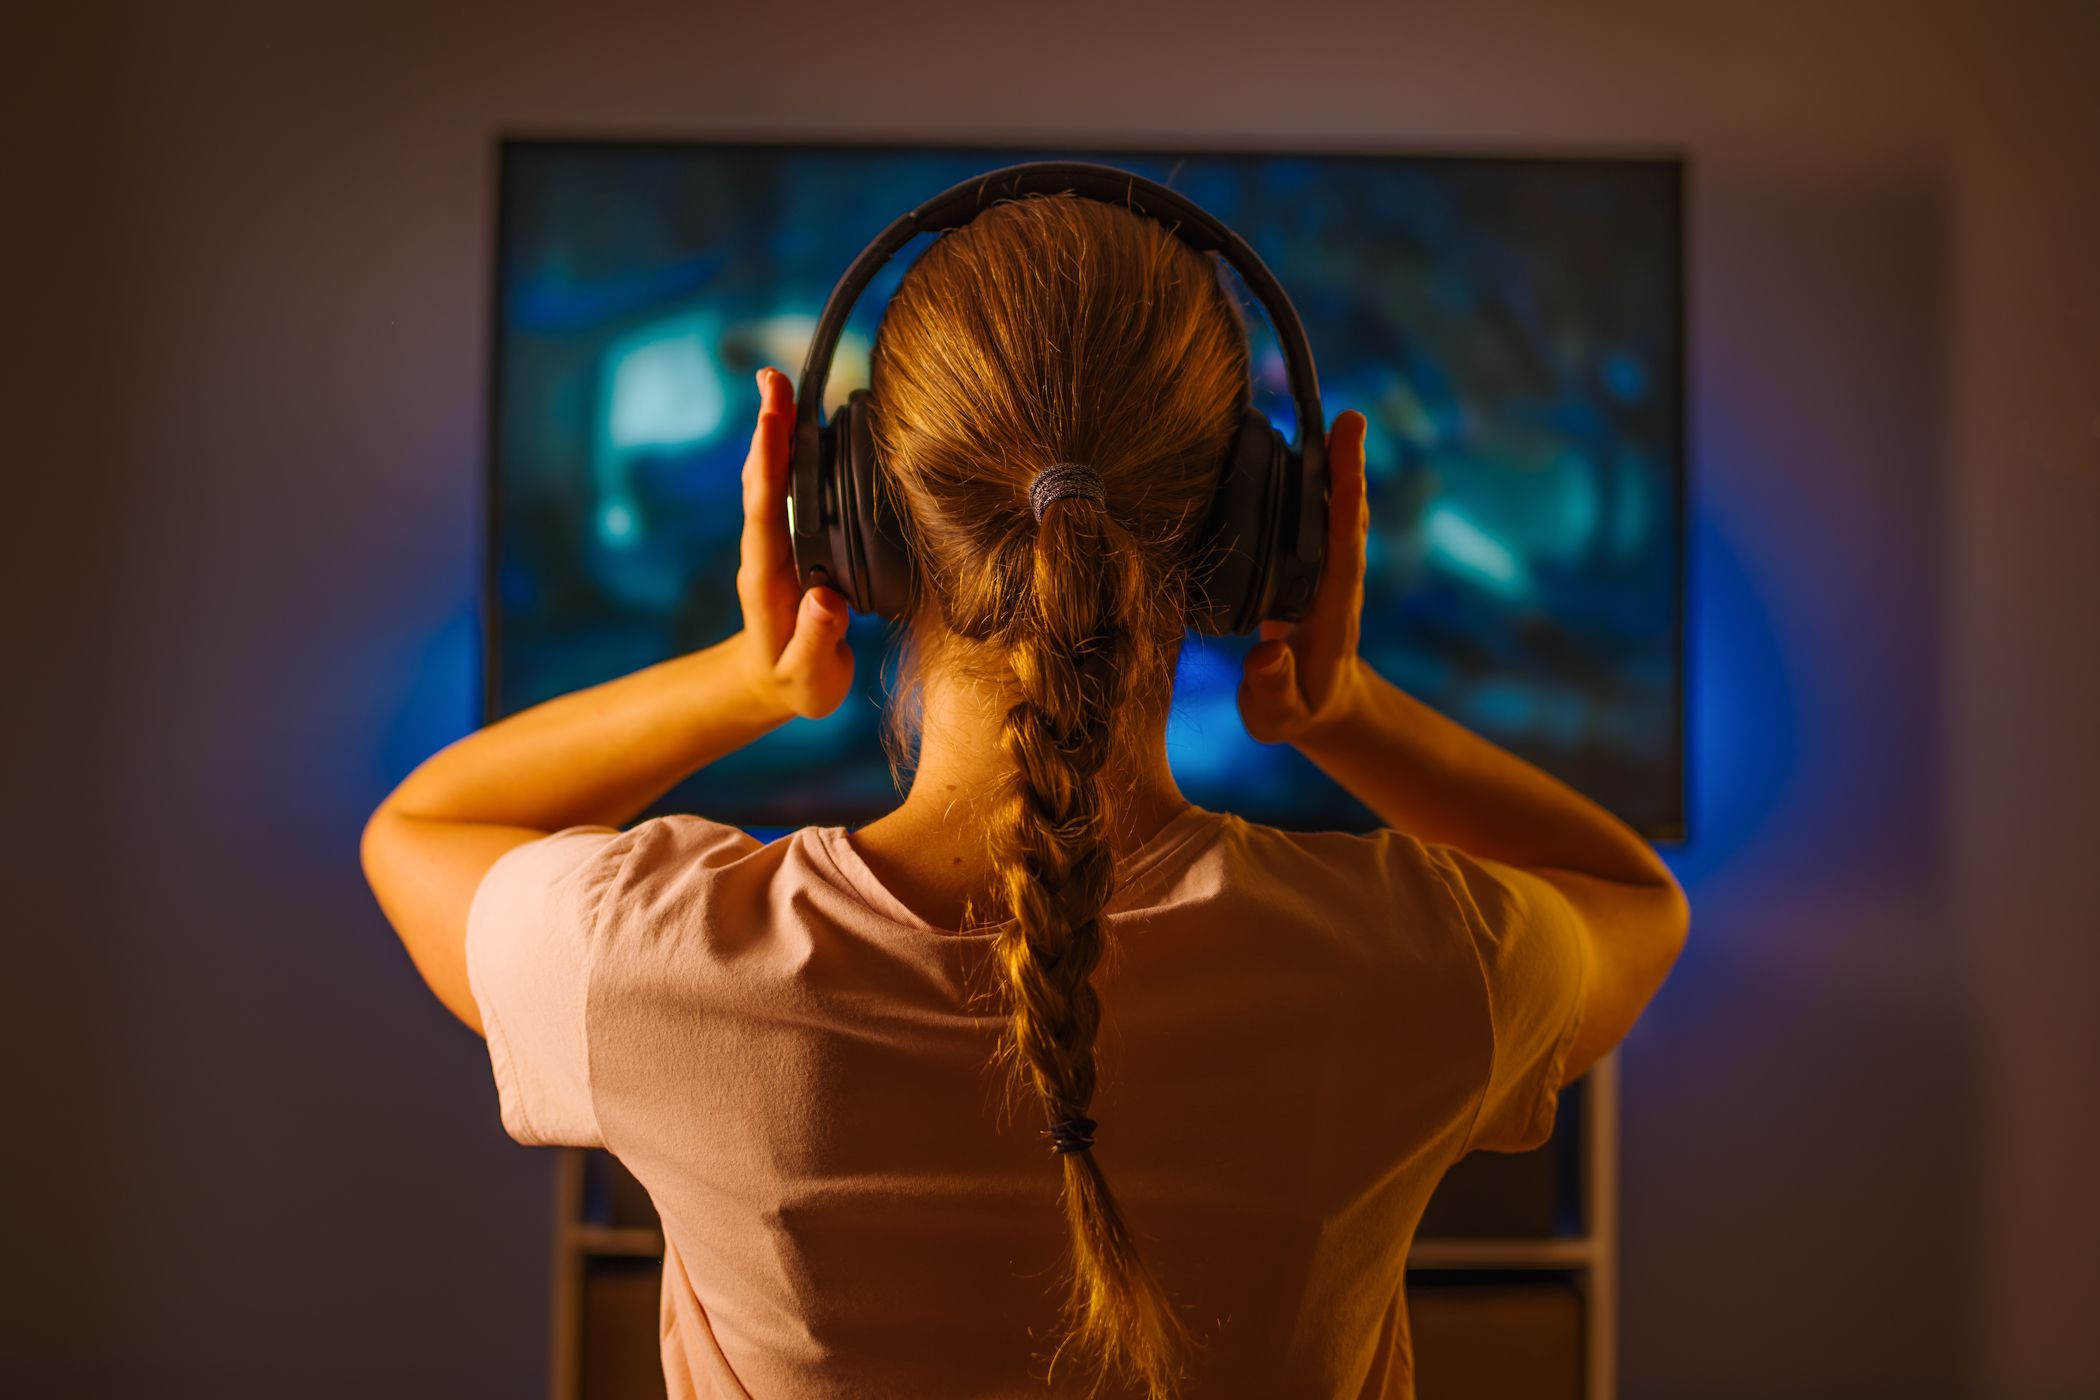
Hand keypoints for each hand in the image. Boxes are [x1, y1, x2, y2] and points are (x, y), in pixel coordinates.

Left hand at [736, 366, 853, 719]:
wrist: (771, 682)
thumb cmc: (795, 683)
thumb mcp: (808, 678)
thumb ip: (816, 643)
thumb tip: (827, 600)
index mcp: (767, 578)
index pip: (766, 512)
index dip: (770, 464)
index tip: (774, 419)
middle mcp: (766, 551)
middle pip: (762, 480)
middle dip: (768, 428)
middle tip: (774, 377)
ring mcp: (775, 542)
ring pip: (771, 477)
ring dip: (775, 429)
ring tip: (781, 382)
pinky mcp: (790, 539)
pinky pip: (787, 487)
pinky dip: (790, 449)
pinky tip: (802, 419)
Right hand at [1236, 409, 1369, 746]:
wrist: (1317, 704)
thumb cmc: (1295, 710)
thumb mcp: (1278, 714)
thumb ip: (1272, 687)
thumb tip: (1268, 652)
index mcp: (1333, 613)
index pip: (1343, 554)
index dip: (1345, 511)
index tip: (1347, 470)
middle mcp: (1335, 582)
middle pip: (1347, 519)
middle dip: (1348, 471)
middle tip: (1349, 421)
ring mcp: (1324, 570)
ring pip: (1335, 511)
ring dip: (1337, 466)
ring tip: (1335, 419)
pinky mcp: (1308, 564)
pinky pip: (1315, 516)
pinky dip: (1315, 479)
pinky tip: (1304, 446)